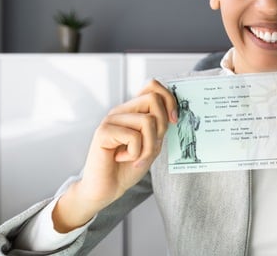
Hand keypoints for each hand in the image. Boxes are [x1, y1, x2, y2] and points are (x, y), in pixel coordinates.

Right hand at [53, 80, 176, 231]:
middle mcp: (121, 111)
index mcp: (132, 111)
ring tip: (136, 158)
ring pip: (147, 120)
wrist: (105, 190)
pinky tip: (121, 158)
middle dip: (161, 126)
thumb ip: (159, 128)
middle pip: (153, 99)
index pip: (152, 86)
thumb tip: (172, 114)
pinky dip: (134, 154)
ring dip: (148, 146)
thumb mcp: (151, 145)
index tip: (173, 120)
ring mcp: (111, 120)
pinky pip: (134, 136)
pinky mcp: (103, 132)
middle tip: (151, 146)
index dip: (169, 99)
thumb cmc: (126, 168)